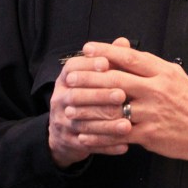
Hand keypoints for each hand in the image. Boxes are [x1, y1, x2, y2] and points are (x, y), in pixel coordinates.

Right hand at [48, 47, 129, 168]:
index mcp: (65, 80)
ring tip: (127, 124)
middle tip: (122, 95)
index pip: (72, 68)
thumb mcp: (92, 77)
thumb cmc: (86, 96)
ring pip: (83, 123)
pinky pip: (89, 145)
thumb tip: (123, 41)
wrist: (64, 132)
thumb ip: (108, 60)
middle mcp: (59, 99)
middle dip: (100, 95)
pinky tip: (125, 145)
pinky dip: (107, 146)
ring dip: (106, 125)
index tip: (106, 64)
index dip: (88, 65)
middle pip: (77, 96)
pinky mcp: (70, 142)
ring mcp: (62, 122)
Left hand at [76, 37, 187, 162]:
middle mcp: (156, 90)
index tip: (87, 48)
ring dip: (89, 108)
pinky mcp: (149, 134)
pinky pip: (118, 133)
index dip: (106, 52)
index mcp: (162, 72)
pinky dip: (99, 134)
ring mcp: (151, 113)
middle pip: (116, 81)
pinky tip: (84, 134)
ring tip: (70, 106)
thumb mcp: (175, 76)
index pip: (130, 57)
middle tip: (70, 77)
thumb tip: (127, 51)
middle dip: (89, 78)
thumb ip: (151, 65)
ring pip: (113, 108)